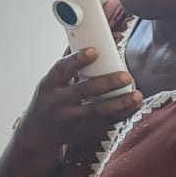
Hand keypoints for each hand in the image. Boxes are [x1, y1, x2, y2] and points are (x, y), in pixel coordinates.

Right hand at [13, 49, 141, 151]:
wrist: (39, 132)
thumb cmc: (50, 98)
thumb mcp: (51, 82)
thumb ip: (71, 67)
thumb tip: (97, 44)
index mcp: (49, 85)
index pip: (62, 70)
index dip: (78, 60)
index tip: (95, 51)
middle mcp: (58, 103)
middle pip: (84, 91)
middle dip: (107, 83)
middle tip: (126, 76)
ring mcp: (70, 120)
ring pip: (97, 111)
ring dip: (119, 103)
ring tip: (136, 95)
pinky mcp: (82, 132)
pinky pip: (105, 123)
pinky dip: (121, 115)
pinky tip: (133, 106)